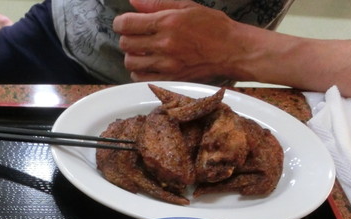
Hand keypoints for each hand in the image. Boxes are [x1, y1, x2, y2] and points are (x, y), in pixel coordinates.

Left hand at [113, 0, 242, 82]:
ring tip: (141, 51)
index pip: (127, 24)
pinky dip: (139, 72)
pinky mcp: (171, 78)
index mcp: (167, 22)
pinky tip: (147, 65)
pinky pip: (141, 78)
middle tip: (135, 36)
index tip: (123, 23)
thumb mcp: (186, 6)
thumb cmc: (212, 26)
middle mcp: (164, 44)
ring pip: (131, 63)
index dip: (120, 23)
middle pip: (126, 44)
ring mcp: (167, 64)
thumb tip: (134, 1)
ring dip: (131, 56)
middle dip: (126, 38)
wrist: (231, 50)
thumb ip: (157, 3)